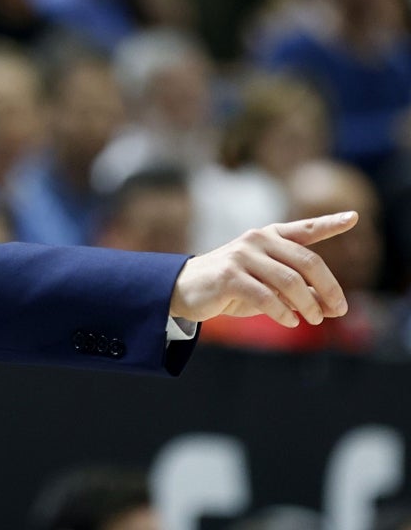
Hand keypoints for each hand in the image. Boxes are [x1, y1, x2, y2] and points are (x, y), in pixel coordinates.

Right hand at [170, 211, 357, 326]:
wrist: (185, 290)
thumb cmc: (232, 287)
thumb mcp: (269, 287)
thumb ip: (300, 292)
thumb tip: (332, 307)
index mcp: (269, 236)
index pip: (305, 229)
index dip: (330, 223)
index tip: (353, 217)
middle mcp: (257, 240)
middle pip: (307, 262)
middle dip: (329, 288)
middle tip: (338, 310)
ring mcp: (241, 256)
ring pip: (290, 281)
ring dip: (308, 305)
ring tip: (315, 320)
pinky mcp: (229, 276)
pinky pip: (266, 296)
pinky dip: (283, 312)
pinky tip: (291, 322)